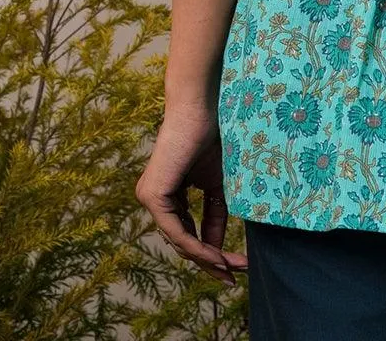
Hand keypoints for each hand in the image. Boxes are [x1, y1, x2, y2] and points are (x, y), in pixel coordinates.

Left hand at [135, 101, 246, 288]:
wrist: (201, 108)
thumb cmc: (211, 137)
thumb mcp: (216, 184)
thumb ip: (215, 215)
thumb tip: (217, 249)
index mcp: (168, 195)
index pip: (187, 232)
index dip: (211, 251)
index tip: (235, 266)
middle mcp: (154, 200)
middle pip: (182, 242)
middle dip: (210, 262)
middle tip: (234, 277)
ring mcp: (150, 198)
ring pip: (179, 241)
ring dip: (207, 258)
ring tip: (231, 269)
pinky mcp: (152, 196)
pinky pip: (176, 231)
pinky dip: (198, 245)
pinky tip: (216, 255)